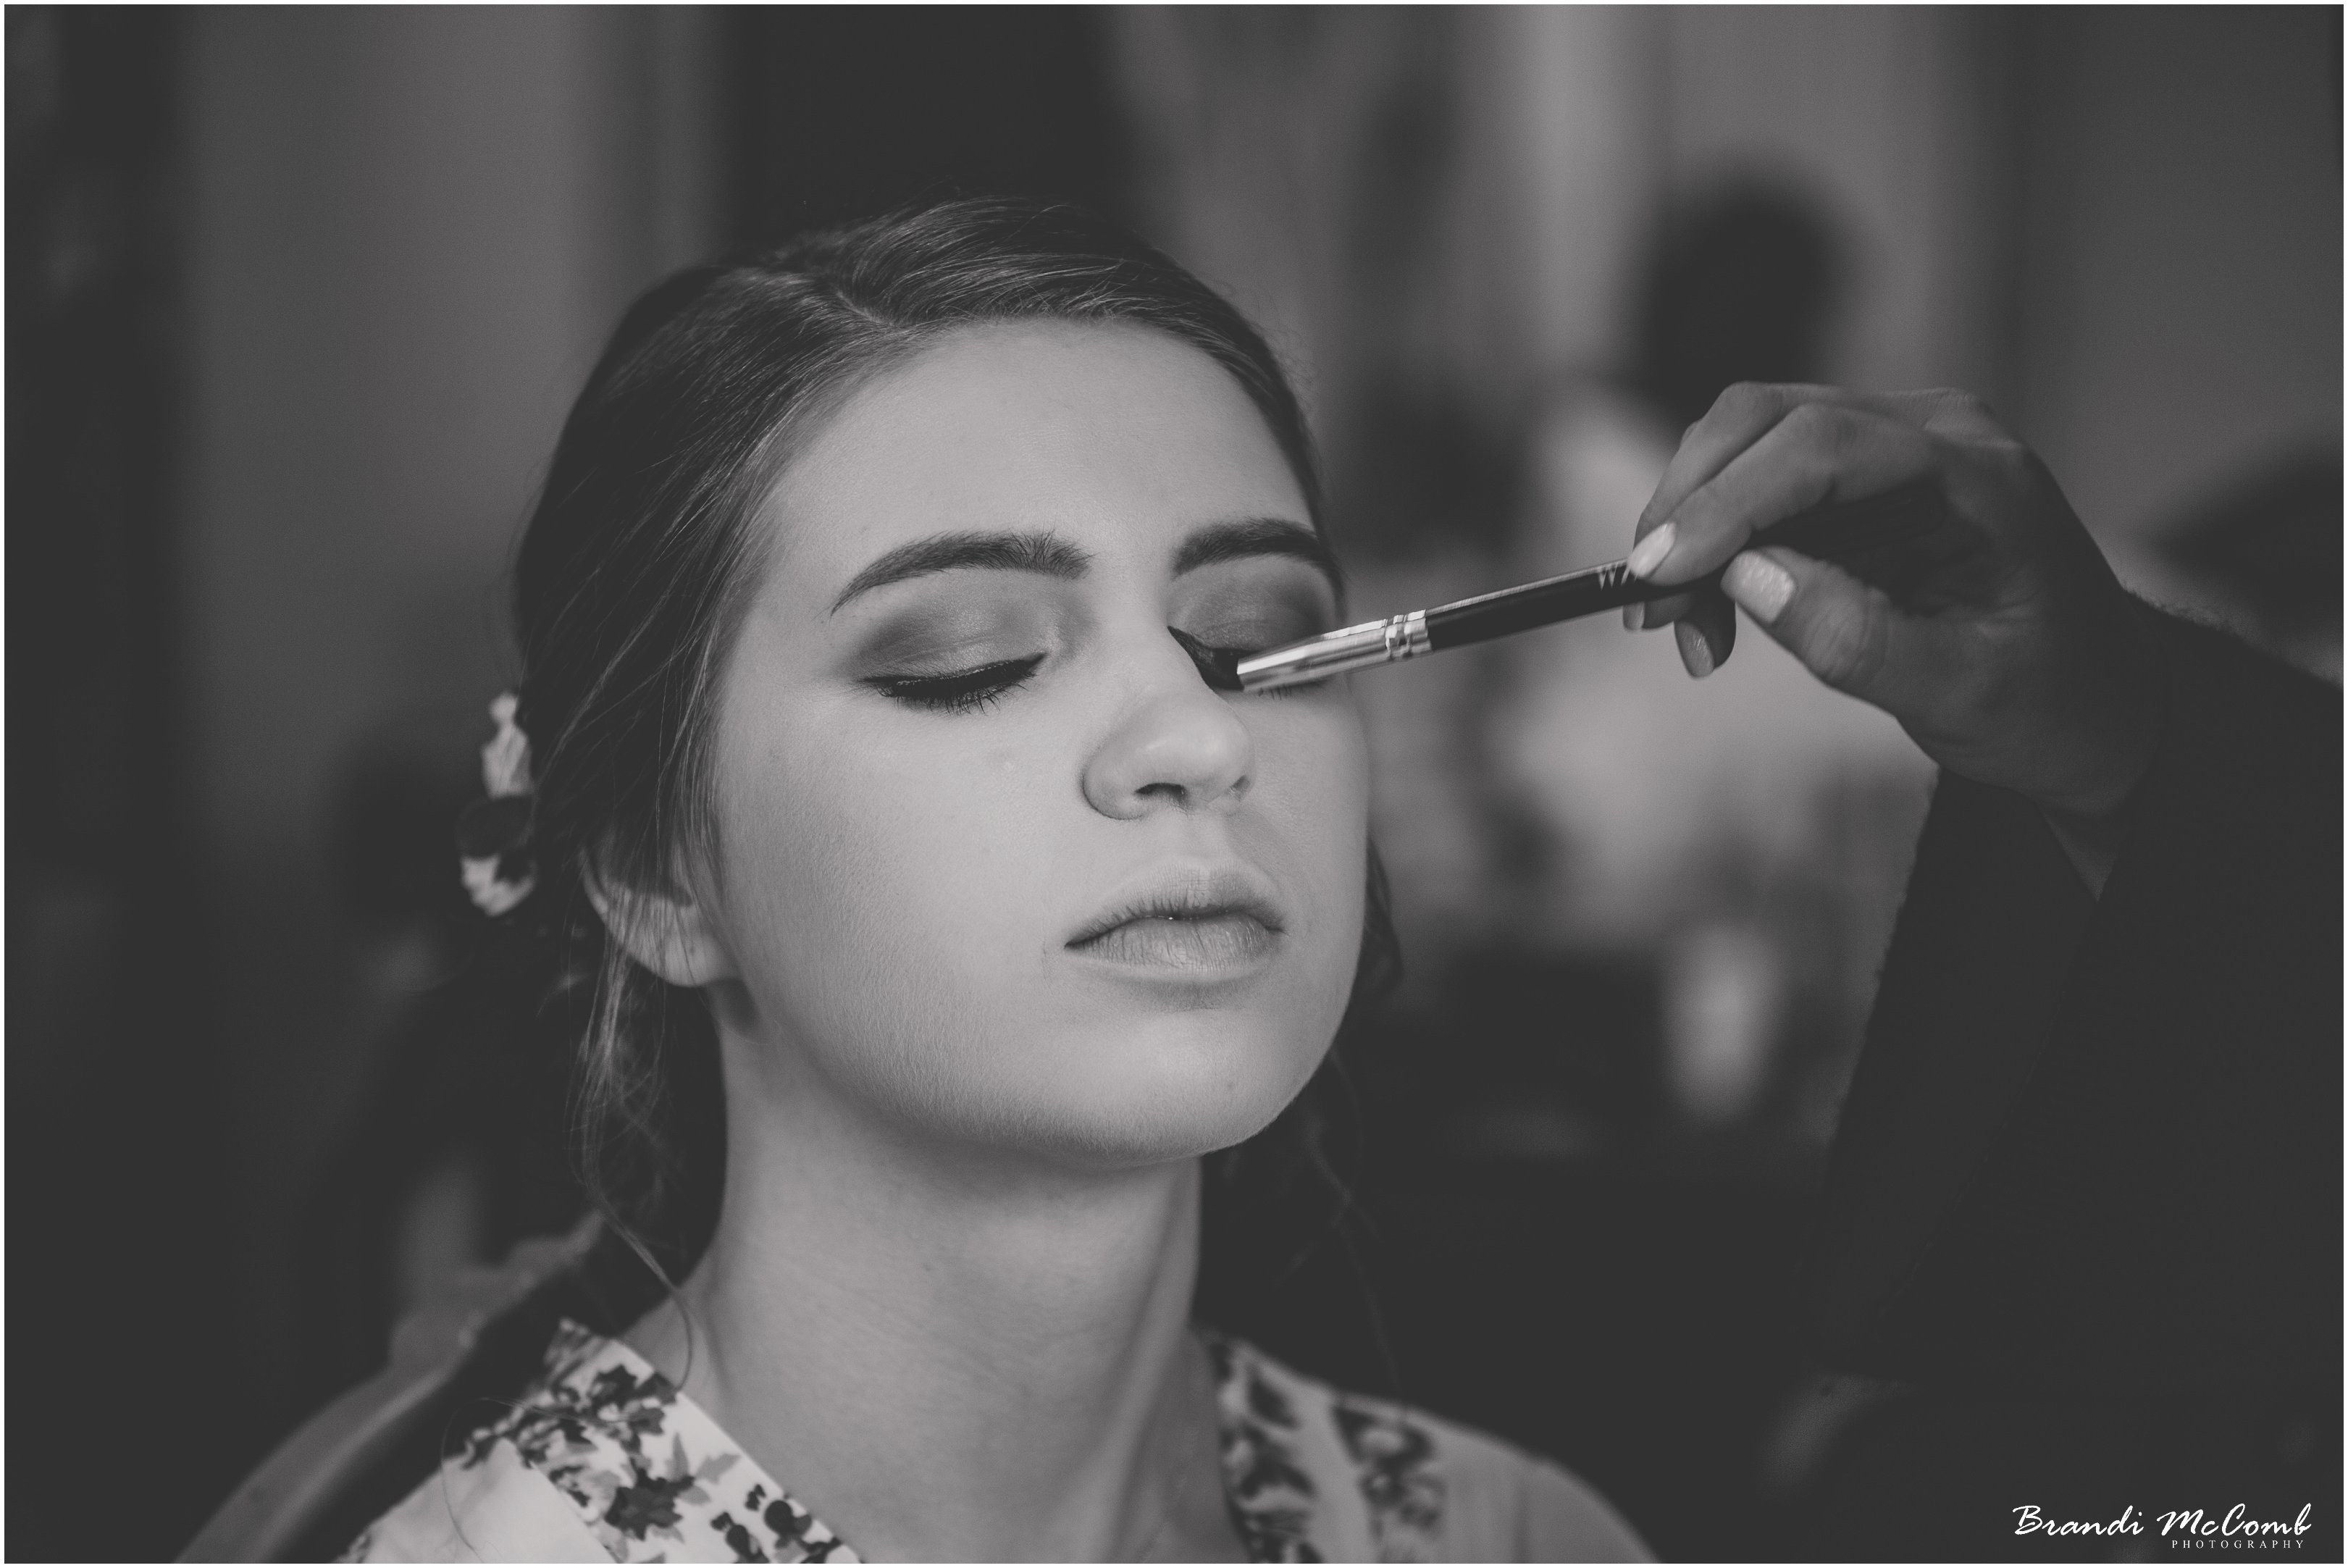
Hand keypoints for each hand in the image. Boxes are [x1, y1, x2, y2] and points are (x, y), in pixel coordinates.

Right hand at [1624, 383, 2163, 823]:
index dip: (1728, 502)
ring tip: (1683, 630)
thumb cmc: (2047, 702)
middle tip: (1651, 609)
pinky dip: (1716, 537)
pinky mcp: (1863, 471)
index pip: (1824, 446)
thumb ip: (1858, 640)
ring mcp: (1897, 442)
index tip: (1660, 571)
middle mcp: (1934, 432)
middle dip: (1689, 507)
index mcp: (1978, 477)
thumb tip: (1745, 579)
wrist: (2099, 701)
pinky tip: (1711, 610)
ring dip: (1692, 524)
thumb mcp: (1962, 696)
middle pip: (1768, 418)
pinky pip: (1760, 475)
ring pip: (1748, 439)